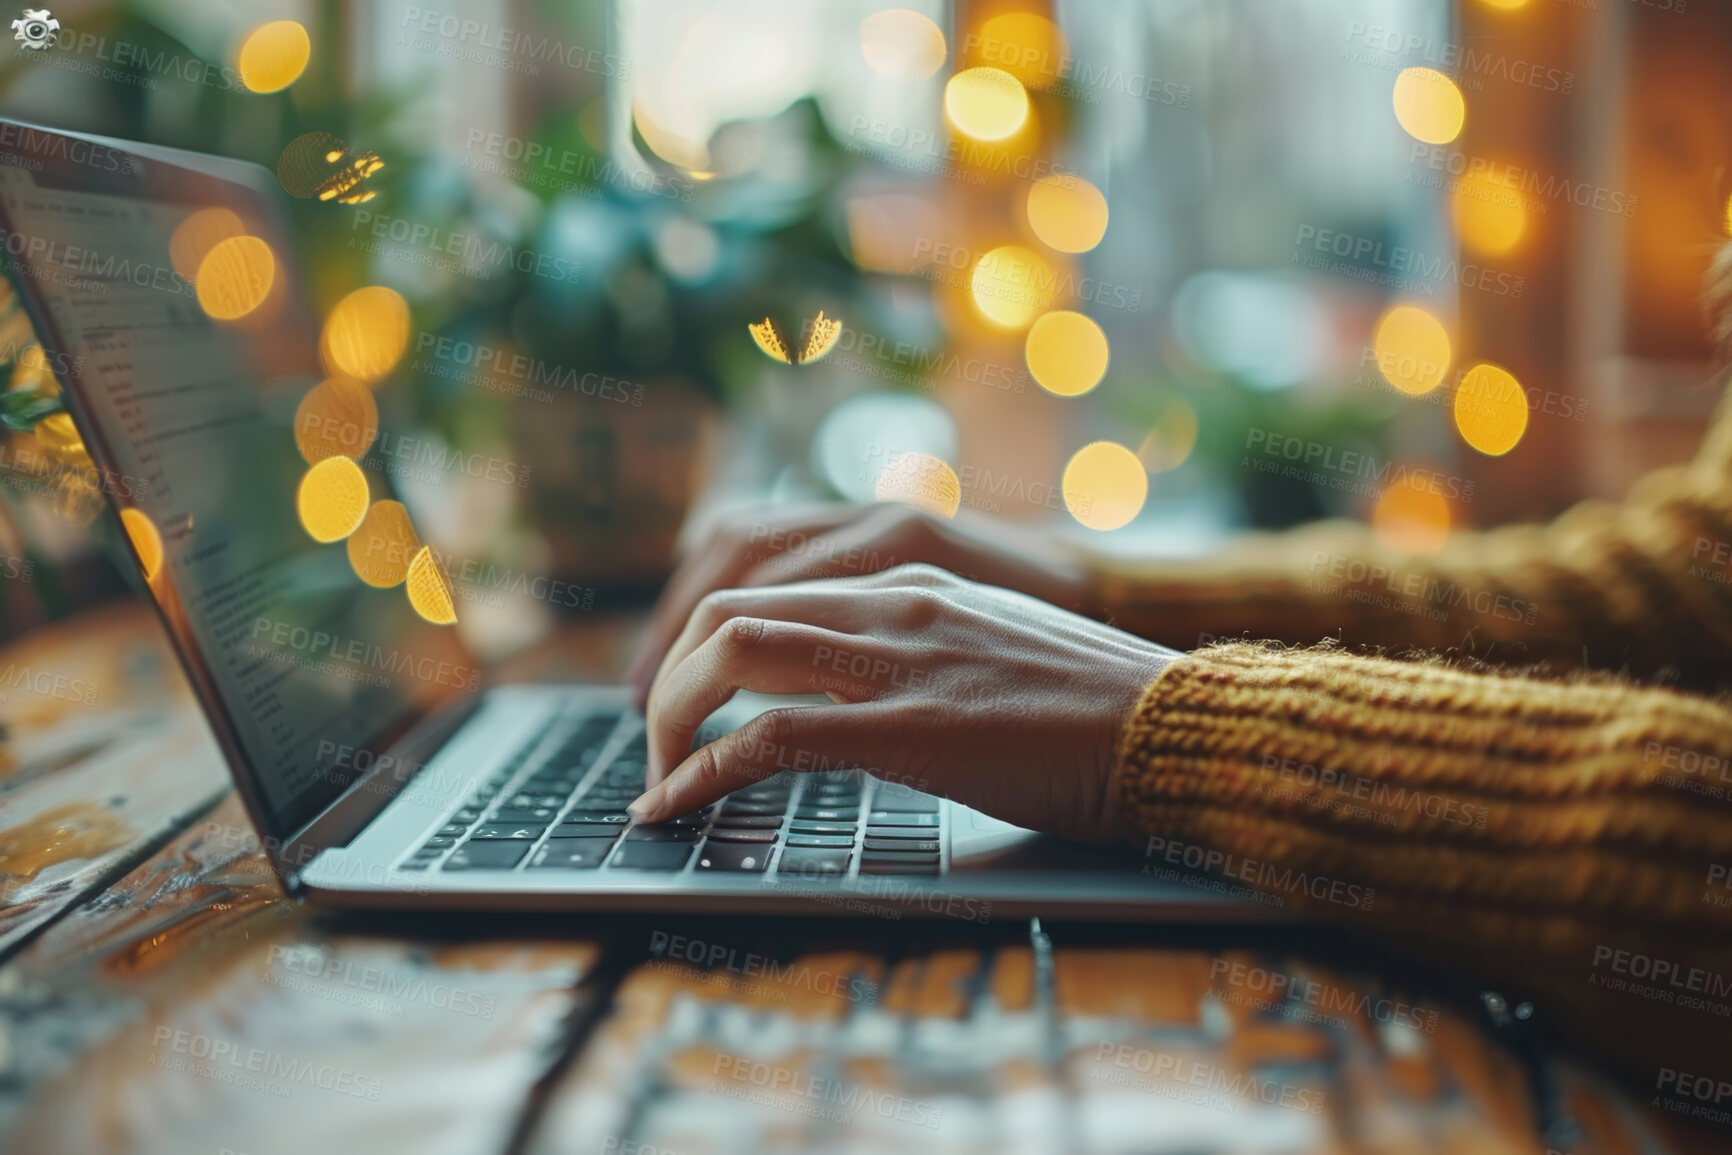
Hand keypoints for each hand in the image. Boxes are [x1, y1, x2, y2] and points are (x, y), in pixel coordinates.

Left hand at [632, 564, 1175, 844]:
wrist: (1177, 729)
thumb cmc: (1098, 711)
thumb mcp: (993, 654)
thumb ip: (923, 657)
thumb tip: (863, 702)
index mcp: (910, 583)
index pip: (767, 585)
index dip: (700, 644)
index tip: (682, 702)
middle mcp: (892, 603)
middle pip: (727, 608)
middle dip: (667, 678)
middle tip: (654, 746)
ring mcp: (901, 658)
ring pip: (732, 653)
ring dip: (669, 718)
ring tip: (655, 780)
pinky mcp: (911, 726)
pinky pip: (771, 736)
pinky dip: (703, 771)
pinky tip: (675, 807)